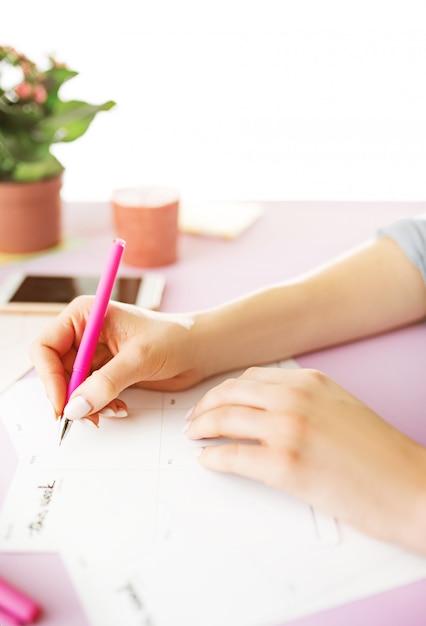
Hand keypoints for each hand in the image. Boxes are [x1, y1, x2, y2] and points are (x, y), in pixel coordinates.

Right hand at [30, 296, 200, 422]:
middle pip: (54, 371)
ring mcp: (94, 355)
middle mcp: (84, 333)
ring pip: (71, 388)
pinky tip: (120, 408)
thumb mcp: (139, 358)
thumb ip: (107, 383)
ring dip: (86, 405)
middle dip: (68, 396)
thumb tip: (75, 407)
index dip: (49, 377)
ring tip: (112, 411)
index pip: (46, 347)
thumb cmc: (174, 338)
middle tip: (84, 418)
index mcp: (85, 315)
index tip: (63, 404)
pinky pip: (88, 395)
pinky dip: (99, 406)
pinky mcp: (105, 373)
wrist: (199, 349)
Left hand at [185, 366, 425, 550]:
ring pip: (225, 418)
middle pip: (231, 393)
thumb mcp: (340, 406)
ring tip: (195, 435)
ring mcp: (288, 429)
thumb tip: (265, 407)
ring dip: (202, 427)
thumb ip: (303, 399)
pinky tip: (207, 460)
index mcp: (310, 381)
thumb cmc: (380, 454)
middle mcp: (296, 398)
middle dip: (205, 405)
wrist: (409, 487)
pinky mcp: (285, 465)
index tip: (214, 400)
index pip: (250, 378)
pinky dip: (213, 457)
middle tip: (195, 419)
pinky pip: (232, 455)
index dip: (224, 390)